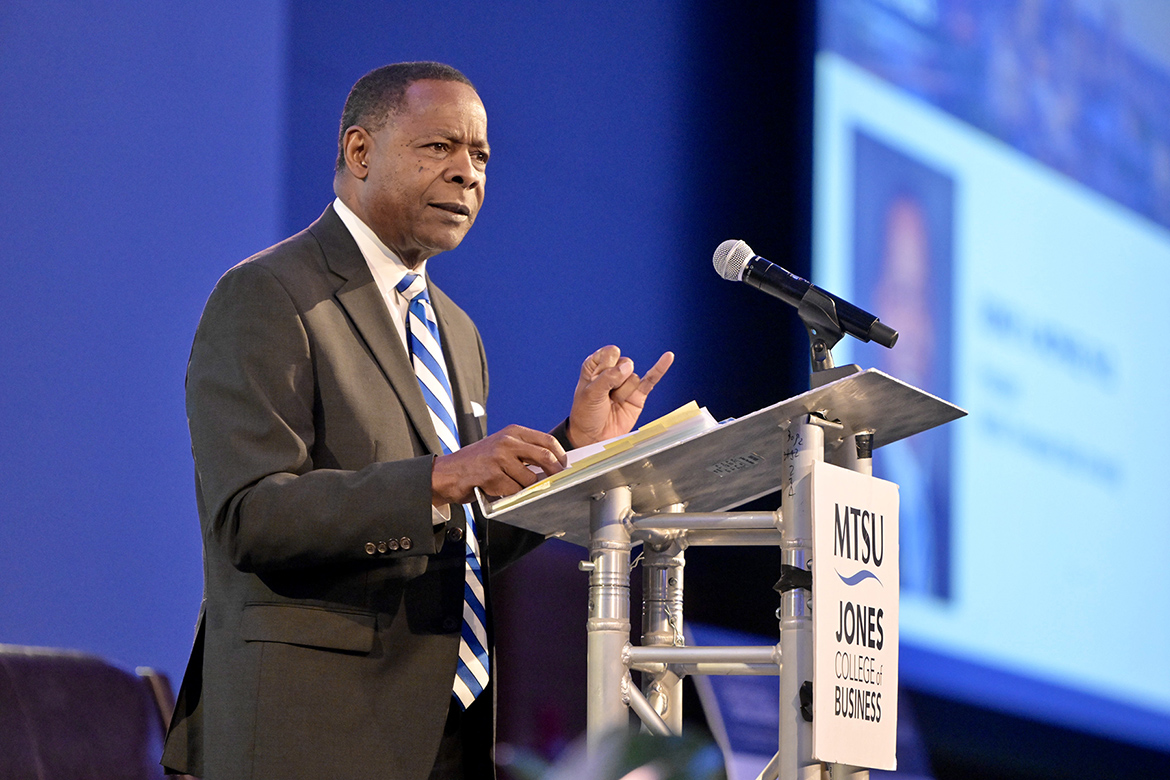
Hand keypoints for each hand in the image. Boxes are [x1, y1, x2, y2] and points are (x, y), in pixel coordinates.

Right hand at [431, 425, 567, 503]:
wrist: (449, 472)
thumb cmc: (478, 462)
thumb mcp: (502, 447)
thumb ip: (525, 451)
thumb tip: (554, 464)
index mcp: (513, 432)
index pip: (547, 440)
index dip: (560, 455)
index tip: (564, 466)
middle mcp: (507, 441)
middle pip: (545, 457)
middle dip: (554, 473)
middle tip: (556, 481)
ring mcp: (499, 457)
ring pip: (530, 479)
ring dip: (525, 488)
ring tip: (510, 485)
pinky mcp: (492, 474)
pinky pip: (514, 490)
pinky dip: (510, 494)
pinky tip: (498, 488)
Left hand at [567, 346, 673, 448]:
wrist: (593, 437)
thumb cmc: (586, 414)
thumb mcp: (591, 393)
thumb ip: (608, 377)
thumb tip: (628, 366)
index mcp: (596, 366)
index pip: (610, 353)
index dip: (607, 365)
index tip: (597, 378)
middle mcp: (612, 372)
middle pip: (625, 363)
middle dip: (617, 379)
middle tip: (607, 393)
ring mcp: (626, 384)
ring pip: (634, 378)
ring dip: (624, 392)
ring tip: (613, 402)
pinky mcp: (638, 395)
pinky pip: (651, 380)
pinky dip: (660, 368)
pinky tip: (668, 357)